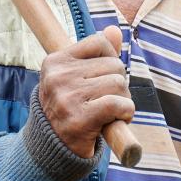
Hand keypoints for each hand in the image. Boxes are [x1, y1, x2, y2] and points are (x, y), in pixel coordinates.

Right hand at [38, 25, 133, 158]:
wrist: (53, 150)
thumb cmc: (70, 108)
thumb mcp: (77, 77)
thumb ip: (97, 53)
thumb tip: (114, 30)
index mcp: (55, 61)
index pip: (99, 42)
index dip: (110, 60)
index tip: (103, 78)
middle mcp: (58, 77)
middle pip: (114, 65)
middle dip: (119, 83)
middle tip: (107, 100)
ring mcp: (67, 98)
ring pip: (119, 83)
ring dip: (124, 99)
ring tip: (110, 112)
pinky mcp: (80, 119)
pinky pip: (119, 104)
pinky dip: (126, 112)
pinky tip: (118, 120)